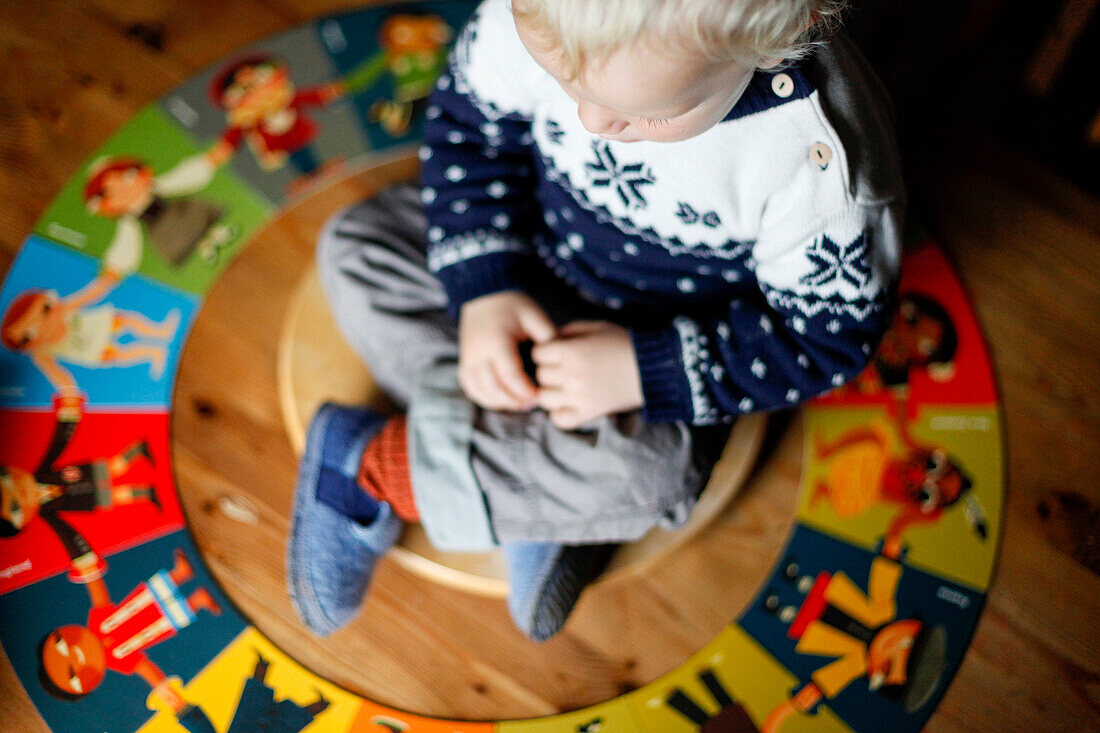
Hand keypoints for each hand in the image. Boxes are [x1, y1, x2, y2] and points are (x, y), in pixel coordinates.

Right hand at [458, 291, 554, 410]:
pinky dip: (484, 398)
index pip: (509, 375)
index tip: (538, 395)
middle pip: (493, 387)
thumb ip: (548, 335)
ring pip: (480, 391)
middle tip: (531, 403)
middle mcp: (478, 352)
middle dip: (514, 400)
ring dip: (500, 402)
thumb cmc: (513, 305)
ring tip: (519, 403)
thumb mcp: (534, 315)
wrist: (484, 294)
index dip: (525, 390)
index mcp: (496, 341)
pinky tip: (500, 400)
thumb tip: (561, 358)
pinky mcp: (464, 361)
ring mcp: (468, 358)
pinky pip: (470, 387)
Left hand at [532, 321, 643, 429]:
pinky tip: (567, 404)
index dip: (544, 351)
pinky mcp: (589, 412)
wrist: (651, 367)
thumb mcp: (596, 327)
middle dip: (548, 370)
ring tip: (563, 387)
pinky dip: (559, 414)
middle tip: (562, 369)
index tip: (555, 353)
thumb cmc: (623, 343)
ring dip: (551, 392)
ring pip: (544, 398)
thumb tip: (549, 340)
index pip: (537, 353)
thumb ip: (569, 331)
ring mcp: (579, 396)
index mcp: (572, 351)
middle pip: (540, 375)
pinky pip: (559, 419)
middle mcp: (572, 374)